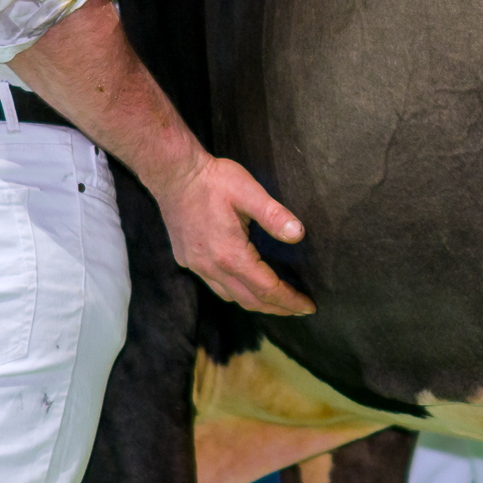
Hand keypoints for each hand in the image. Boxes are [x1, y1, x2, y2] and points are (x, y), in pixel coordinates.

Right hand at [155, 154, 314, 316]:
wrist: (173, 173)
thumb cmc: (213, 180)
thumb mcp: (249, 192)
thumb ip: (274, 215)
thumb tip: (298, 234)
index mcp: (230, 255)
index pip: (267, 289)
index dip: (290, 301)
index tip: (309, 307)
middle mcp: (211, 267)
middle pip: (250, 300)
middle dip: (277, 308)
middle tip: (299, 309)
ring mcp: (196, 265)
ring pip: (230, 296)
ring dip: (256, 303)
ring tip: (276, 301)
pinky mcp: (186, 259)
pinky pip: (215, 285)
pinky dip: (235, 291)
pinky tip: (244, 283)